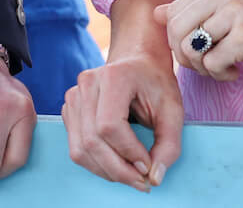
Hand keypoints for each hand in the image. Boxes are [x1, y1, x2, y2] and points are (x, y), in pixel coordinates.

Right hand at [61, 41, 182, 191]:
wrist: (138, 60)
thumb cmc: (155, 83)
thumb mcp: (173, 110)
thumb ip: (169, 144)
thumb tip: (154, 177)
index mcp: (113, 76)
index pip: (109, 126)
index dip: (129, 153)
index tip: (148, 166)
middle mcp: (87, 83)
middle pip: (92, 141)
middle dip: (118, 170)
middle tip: (142, 182)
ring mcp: (74, 95)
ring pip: (80, 149)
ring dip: (107, 171)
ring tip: (131, 175)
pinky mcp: (69, 109)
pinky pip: (76, 147)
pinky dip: (96, 164)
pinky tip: (117, 164)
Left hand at [160, 0, 242, 81]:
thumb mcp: (235, 3)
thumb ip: (196, 7)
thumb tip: (156, 14)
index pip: (172, 13)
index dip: (179, 39)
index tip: (202, 49)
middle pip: (174, 31)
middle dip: (185, 56)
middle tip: (208, 65)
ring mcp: (235, 11)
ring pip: (189, 49)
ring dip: (202, 68)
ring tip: (224, 68)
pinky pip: (211, 64)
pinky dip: (220, 75)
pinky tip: (238, 71)